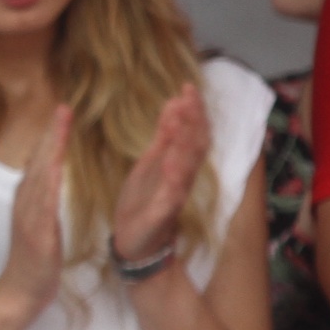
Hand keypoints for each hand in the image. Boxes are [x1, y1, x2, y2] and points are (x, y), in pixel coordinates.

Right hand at [0, 105, 71, 322]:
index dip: (50, 136)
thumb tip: (46, 170)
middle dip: (50, 134)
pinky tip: (54, 167)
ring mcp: (29, 217)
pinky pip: (42, 204)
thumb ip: (40, 195)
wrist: (22, 291)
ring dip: (50, 150)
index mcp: (28, 199)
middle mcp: (25, 203)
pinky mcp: (37, 234)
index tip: (61, 111)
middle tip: (62, 108)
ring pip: (40, 176)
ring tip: (60, 127)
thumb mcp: (38, 221)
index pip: (40, 160)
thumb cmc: (33, 260)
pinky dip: (47, 183)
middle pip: (38, 162)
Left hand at [111, 85, 212, 263]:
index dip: (192, 111)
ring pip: (187, 168)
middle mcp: (182, 179)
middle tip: (188, 95)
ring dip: (185, 143)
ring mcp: (175, 197)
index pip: (192, 134)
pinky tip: (171, 163)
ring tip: (181, 119)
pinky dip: (173, 180)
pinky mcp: (163, 215)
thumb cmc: (143, 202)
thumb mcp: (149, 163)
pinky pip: (172, 196)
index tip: (187, 87)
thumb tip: (174, 104)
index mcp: (177, 165)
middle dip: (193, 120)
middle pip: (195, 146)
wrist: (133, 242)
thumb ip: (163, 137)